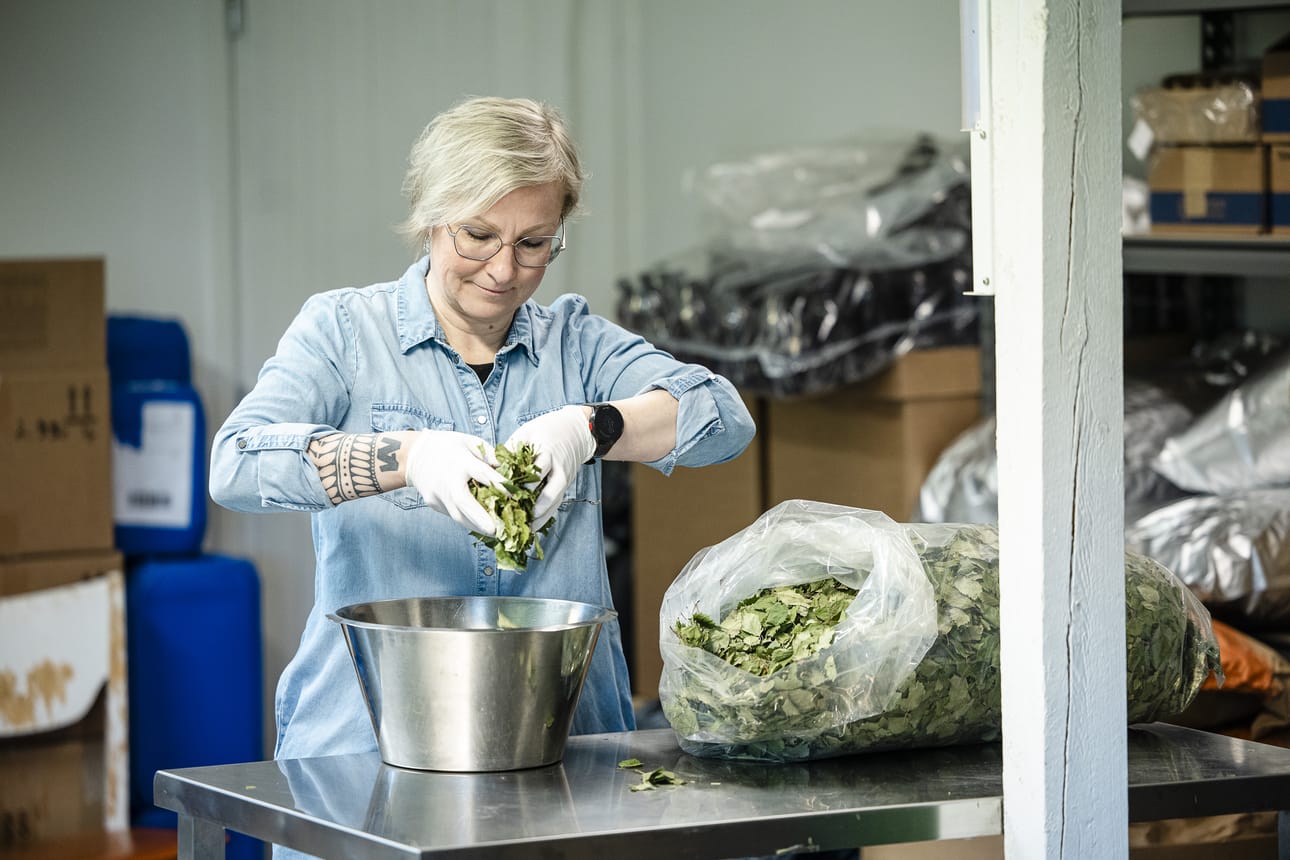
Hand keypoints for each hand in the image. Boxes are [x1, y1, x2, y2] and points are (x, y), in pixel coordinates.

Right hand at [404, 430, 503, 535]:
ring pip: (457, 515)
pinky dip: (467, 521)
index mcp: (460, 461)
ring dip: (476, 526)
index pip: (481, 473)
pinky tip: (480, 526)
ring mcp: (438, 494)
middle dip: (480, 518)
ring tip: (494, 534)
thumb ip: (488, 454)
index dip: (498, 484)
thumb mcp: (469, 441)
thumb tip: (505, 468)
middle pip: (463, 501)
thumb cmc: (447, 446)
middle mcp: (447, 479)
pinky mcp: (433, 503)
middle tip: (495, 531)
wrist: (413, 455)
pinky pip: (453, 514)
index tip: (513, 496)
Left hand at [505, 405, 594, 529]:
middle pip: (550, 492)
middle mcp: (559, 469)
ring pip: (554, 502)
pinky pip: (556, 504)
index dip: (524, 485)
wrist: (576, 431)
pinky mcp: (565, 486)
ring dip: (540, 516)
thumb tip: (491, 465)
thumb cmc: (546, 430)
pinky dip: (545, 516)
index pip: (537, 471)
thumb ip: (511, 448)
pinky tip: (532, 526)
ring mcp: (564, 479)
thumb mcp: (527, 432)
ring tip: (524, 529)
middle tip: (517, 518)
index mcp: (548, 453)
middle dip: (535, 506)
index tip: (508, 495)